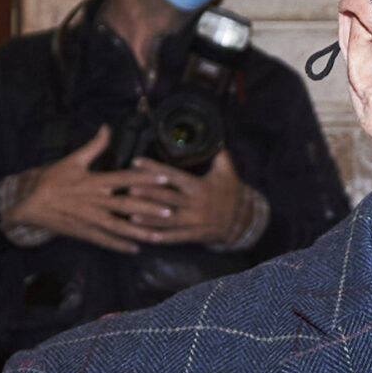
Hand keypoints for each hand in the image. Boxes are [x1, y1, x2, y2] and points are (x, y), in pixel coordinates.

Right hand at [2, 127, 163, 254]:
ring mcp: (90, 219)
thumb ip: (94, 146)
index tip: (165, 178)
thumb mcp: (73, 160)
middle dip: (149, 209)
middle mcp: (95, 201)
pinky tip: (136, 249)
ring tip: (159, 235)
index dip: (146, 178)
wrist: (31, 203)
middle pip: (127, 205)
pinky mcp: (84, 232)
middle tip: (171, 212)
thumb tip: (107, 127)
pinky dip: (120, 245)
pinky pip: (105, 240)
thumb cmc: (53, 179)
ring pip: (120, 226)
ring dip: (140, 231)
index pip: (125, 179)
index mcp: (95, 181)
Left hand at [123, 149, 253, 248]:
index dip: (154, 168)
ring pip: (168, 220)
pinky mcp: (194, 235)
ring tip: (130, 215)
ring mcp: (194, 221)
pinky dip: (160, 237)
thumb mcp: (227, 171)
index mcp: (199, 186)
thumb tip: (214, 135)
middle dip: (148, 194)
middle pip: (168, 198)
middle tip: (129, 189)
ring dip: (149, 218)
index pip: (173, 175)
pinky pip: (175, 237)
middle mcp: (195, 204)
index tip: (136, 161)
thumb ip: (218, 154)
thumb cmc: (230, 192)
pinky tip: (145, 236)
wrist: (242, 220)